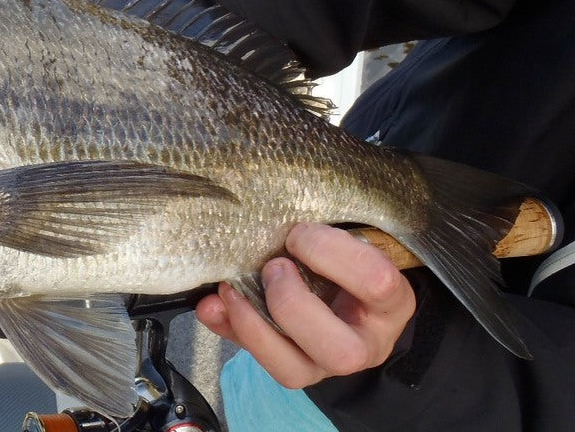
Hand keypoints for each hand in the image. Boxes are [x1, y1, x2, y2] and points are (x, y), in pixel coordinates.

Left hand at [196, 223, 415, 388]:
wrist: (348, 295)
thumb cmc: (349, 261)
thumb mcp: (351, 245)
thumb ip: (320, 239)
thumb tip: (280, 230)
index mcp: (391, 304)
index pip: (377, 282)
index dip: (331, 254)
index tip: (299, 233)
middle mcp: (365, 345)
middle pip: (340, 350)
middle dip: (292, 304)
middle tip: (273, 267)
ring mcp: (326, 365)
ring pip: (294, 371)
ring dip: (254, 325)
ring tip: (233, 288)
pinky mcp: (292, 369)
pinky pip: (257, 362)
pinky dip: (228, 328)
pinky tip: (211, 305)